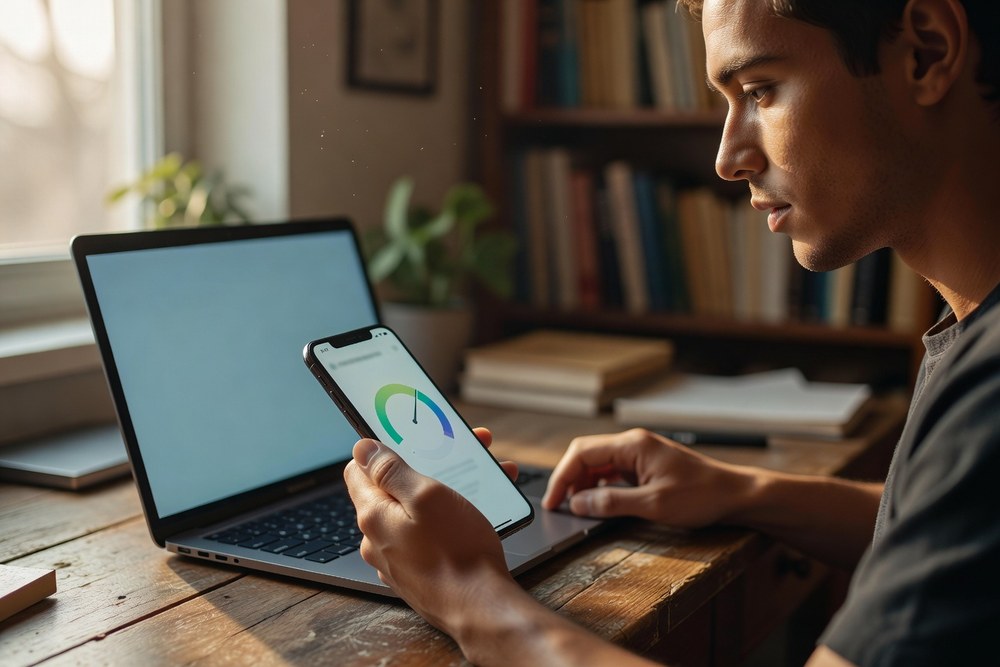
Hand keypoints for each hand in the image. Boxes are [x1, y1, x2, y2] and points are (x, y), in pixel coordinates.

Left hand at [343, 434, 517, 634]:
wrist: (482, 609)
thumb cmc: (459, 552)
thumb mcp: (427, 497)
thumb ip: (391, 470)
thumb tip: (363, 449)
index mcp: (374, 516)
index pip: (358, 470)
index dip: (383, 450)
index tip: (408, 440)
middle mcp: (378, 540)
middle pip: (391, 490)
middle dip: (426, 468)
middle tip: (459, 457)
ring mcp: (397, 559)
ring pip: (413, 513)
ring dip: (443, 492)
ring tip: (480, 483)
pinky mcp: (417, 572)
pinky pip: (426, 535)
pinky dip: (445, 519)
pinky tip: (473, 514)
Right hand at [541, 428, 753, 527]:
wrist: (735, 495)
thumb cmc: (701, 496)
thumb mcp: (653, 505)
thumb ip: (611, 503)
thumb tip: (577, 504)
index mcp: (632, 445)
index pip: (582, 453)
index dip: (562, 477)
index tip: (552, 501)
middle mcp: (633, 444)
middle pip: (586, 455)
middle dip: (569, 480)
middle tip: (559, 506)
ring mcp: (639, 454)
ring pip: (598, 464)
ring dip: (583, 485)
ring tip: (576, 509)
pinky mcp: (645, 466)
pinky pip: (612, 472)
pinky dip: (599, 487)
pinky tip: (598, 504)